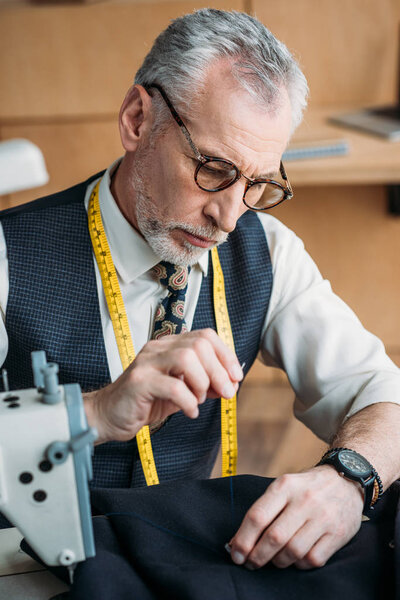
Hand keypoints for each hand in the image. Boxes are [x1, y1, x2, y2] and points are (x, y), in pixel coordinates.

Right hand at [84, 328, 242, 443]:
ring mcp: (146, 363)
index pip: (205, 336)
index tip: (236, 377)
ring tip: (200, 400)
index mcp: (169, 345)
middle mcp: (158, 348)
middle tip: (227, 393)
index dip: (226, 355)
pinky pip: (173, 387)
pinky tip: (190, 412)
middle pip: (199, 346)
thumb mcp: (180, 391)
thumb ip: (203, 384)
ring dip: (202, 383)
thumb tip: (230, 383)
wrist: (108, 415)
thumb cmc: (145, 401)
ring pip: (186, 359)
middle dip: (219, 371)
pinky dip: (189, 402)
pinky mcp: (138, 383)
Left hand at [228, 465, 363, 569]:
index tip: (236, 554)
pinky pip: (312, 559)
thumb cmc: (307, 487)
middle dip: (257, 556)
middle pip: (274, 537)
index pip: (257, 516)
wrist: (346, 480)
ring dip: (278, 562)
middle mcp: (304, 500)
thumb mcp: (284, 486)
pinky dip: (299, 564)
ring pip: (292, 552)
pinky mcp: (338, 533)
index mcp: (285, 486)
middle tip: (250, 564)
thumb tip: (238, 542)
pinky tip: (295, 558)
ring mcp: (323, 517)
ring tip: (273, 560)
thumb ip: (264, 510)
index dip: (243, 540)